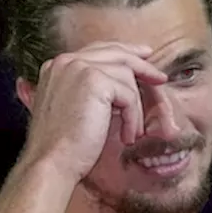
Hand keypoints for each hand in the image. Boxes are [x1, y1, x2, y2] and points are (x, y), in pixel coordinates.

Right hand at [18, 42, 166, 181]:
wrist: (51, 162)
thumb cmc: (61, 146)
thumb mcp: (71, 109)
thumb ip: (86, 91)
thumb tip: (119, 83)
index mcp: (58, 66)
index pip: (97, 50)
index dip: (124, 53)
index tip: (144, 58)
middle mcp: (66, 61)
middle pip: (116, 53)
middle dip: (142, 65)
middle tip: (160, 78)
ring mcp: (79, 68)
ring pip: (126, 77)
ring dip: (136, 108)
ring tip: (132, 132)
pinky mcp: (95, 81)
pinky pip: (129, 95)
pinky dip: (133, 118)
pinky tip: (126, 137)